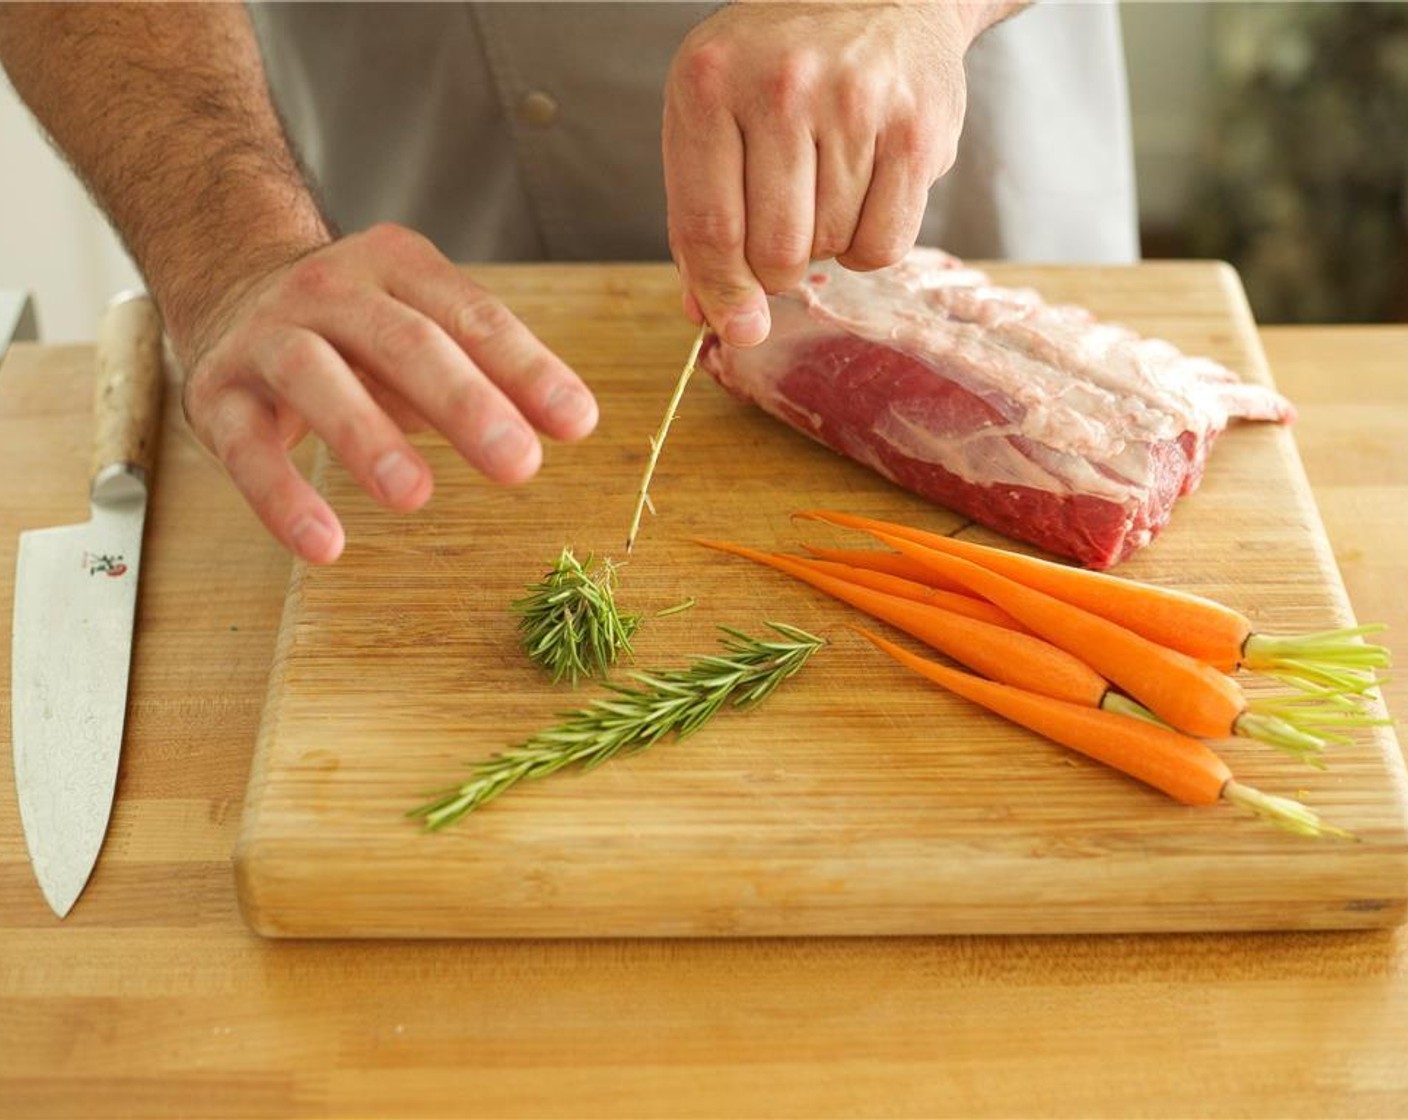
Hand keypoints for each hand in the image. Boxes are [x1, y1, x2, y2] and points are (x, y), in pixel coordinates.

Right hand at [177, 224, 598, 563]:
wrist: (231, 287)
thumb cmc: (359, 331)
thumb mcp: (427, 332)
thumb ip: (493, 372)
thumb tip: (572, 420)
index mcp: (399, 266)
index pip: (471, 316)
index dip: (526, 368)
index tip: (576, 422)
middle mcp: (332, 291)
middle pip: (403, 342)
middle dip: (464, 402)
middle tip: (518, 463)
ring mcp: (268, 337)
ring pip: (315, 377)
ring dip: (368, 436)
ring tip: (416, 497)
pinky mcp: (217, 394)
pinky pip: (246, 447)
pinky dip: (283, 498)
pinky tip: (325, 546)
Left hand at [663, 2, 985, 346]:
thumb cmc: (780, 64)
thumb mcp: (713, 114)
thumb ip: (700, 216)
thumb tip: (708, 316)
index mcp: (710, 83)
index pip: (709, 228)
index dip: (722, 295)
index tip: (737, 329)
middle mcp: (782, 87)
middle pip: (775, 252)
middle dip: (778, 269)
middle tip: (784, 239)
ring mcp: (855, 104)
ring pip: (831, 250)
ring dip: (826, 246)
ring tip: (826, 189)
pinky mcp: (917, 130)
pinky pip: (886, 245)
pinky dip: (870, 244)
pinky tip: (864, 195)